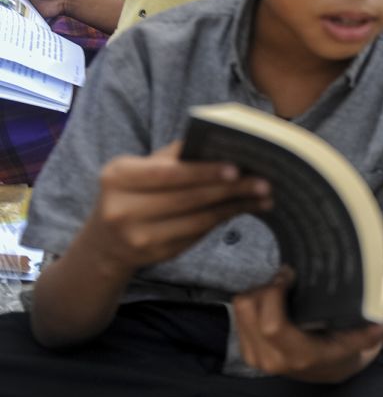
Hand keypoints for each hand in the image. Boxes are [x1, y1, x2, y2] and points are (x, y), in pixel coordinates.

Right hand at [80, 141, 271, 277]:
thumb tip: (222, 142)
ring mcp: (138, 237)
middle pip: (187, 198)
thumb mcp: (141, 168)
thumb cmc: (133, 191)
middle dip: (230, 189)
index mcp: (118, 177)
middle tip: (264, 182)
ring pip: (198, 220)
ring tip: (264, 196)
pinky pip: (198, 234)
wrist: (105, 241)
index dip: (203, 172)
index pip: (168, 174)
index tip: (236, 168)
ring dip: (235, 207)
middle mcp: (122, 209)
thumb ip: (174, 156)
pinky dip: (224, 220)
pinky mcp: (156, 254)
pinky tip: (244, 209)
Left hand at [234, 268, 382, 382]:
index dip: (274, 293)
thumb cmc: (340, 352)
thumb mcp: (357, 342)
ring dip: (258, 293)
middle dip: (265, 287)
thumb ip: (369, 333)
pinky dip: (253, 302)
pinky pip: (238, 314)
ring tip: (280, 290)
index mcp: (297, 355)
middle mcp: (270, 358)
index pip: (270, 324)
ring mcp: (255, 356)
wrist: (326, 372)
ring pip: (240, 308)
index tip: (289, 274)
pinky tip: (272, 301)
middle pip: (248, 308)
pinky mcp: (247, 350)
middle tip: (287, 278)